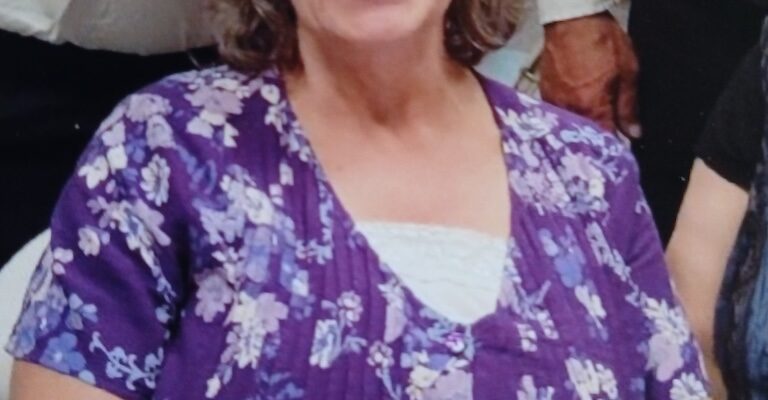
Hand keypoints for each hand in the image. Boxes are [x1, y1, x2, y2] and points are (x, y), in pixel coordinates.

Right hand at [539, 12, 639, 137]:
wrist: (573, 19)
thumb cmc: (602, 40)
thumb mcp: (627, 72)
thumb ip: (629, 106)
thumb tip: (634, 133)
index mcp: (592, 108)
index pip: (603, 140)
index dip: (612, 147)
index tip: (618, 149)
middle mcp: (570, 110)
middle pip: (583, 136)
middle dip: (594, 140)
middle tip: (604, 140)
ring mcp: (553, 101)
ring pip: (568, 125)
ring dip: (579, 128)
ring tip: (588, 125)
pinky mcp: (544, 92)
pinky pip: (557, 112)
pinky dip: (567, 114)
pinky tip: (575, 109)